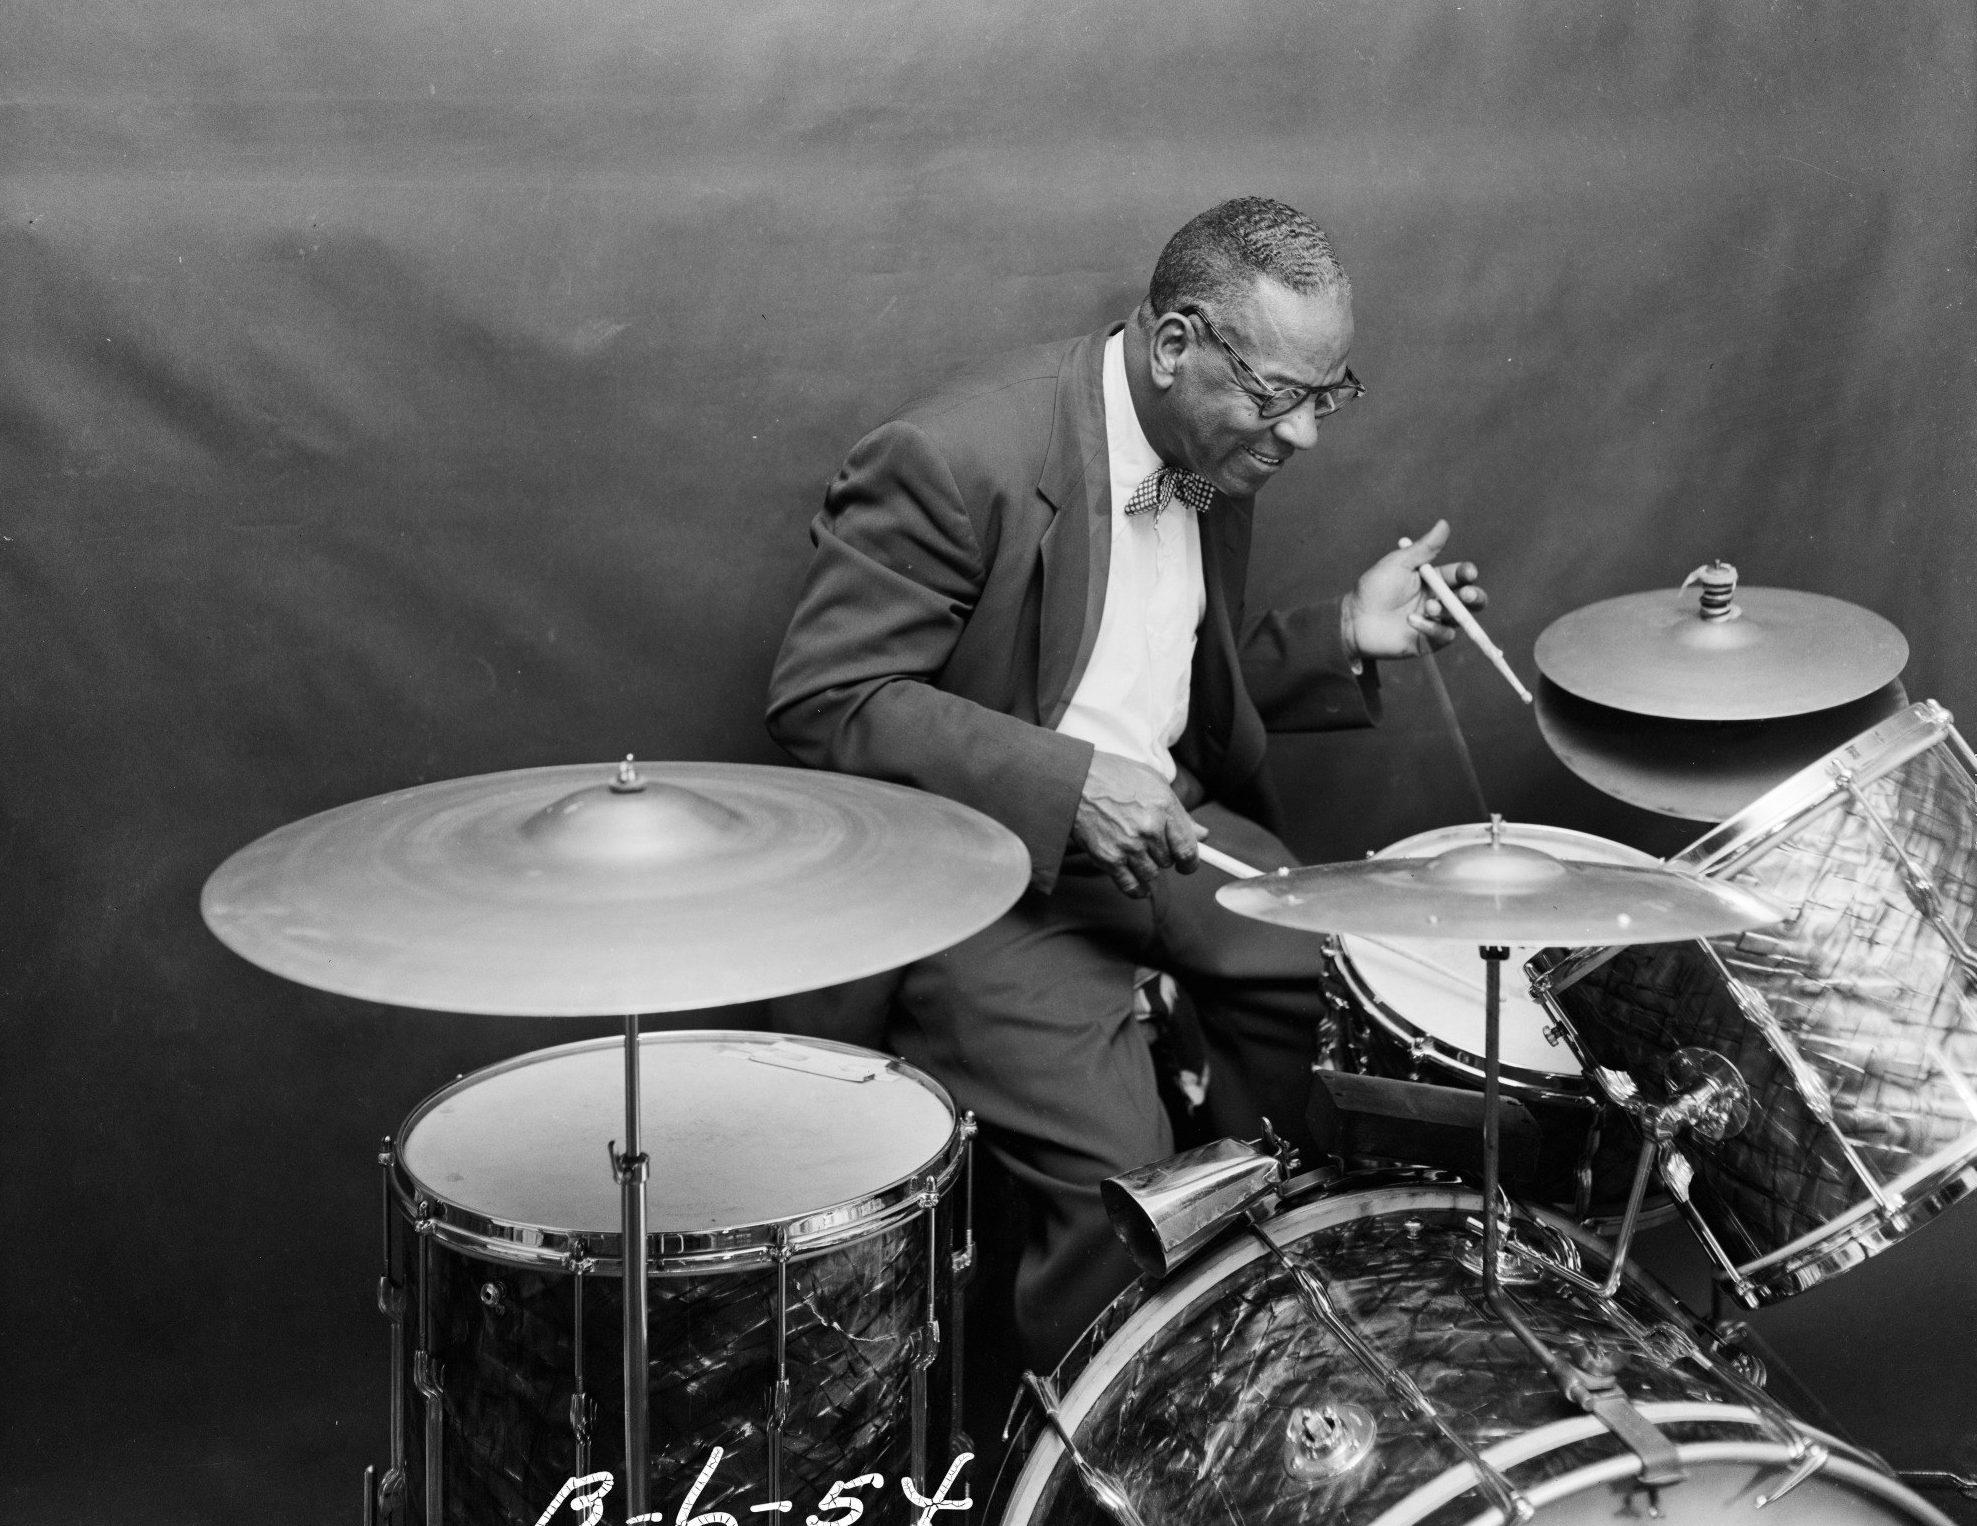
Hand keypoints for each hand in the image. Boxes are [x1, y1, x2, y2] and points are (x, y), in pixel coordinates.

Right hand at [1072, 751, 1206, 897]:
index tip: (1187, 864)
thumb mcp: (1153, 783)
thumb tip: (1201, 835)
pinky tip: (1136, 880)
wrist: (1074, 780)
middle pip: (1169, 862)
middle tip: (1148, 843)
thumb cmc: (1113, 777)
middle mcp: (1148, 828)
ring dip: (1147, 869)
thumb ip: (1179, 813)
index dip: (1191, 861)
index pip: (1188, 848)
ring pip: (1152, 875)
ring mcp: (1128, 845)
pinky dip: (1137, 888)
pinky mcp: (1109, 858)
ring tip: (1135, 852)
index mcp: (1164, 807)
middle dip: (1162, 856)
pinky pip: (1131, 886)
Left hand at [1339, 518, 1487, 660]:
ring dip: (1449, 611)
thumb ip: (1424, 548)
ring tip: (1429, 607)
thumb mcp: (1399, 563)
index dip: (1467, 573)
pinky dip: (1433, 628)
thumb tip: (1444, 524)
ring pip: (1459, 618)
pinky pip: (1444, 636)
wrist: (1354, 618)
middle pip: (1470, 600)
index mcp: (1434, 579)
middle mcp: (1439, 600)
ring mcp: (1435, 621)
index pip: (1460, 576)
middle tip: (1466, 595)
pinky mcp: (1428, 641)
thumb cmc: (1374, 587)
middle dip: (1474, 596)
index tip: (1467, 572)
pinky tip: (1412, 621)